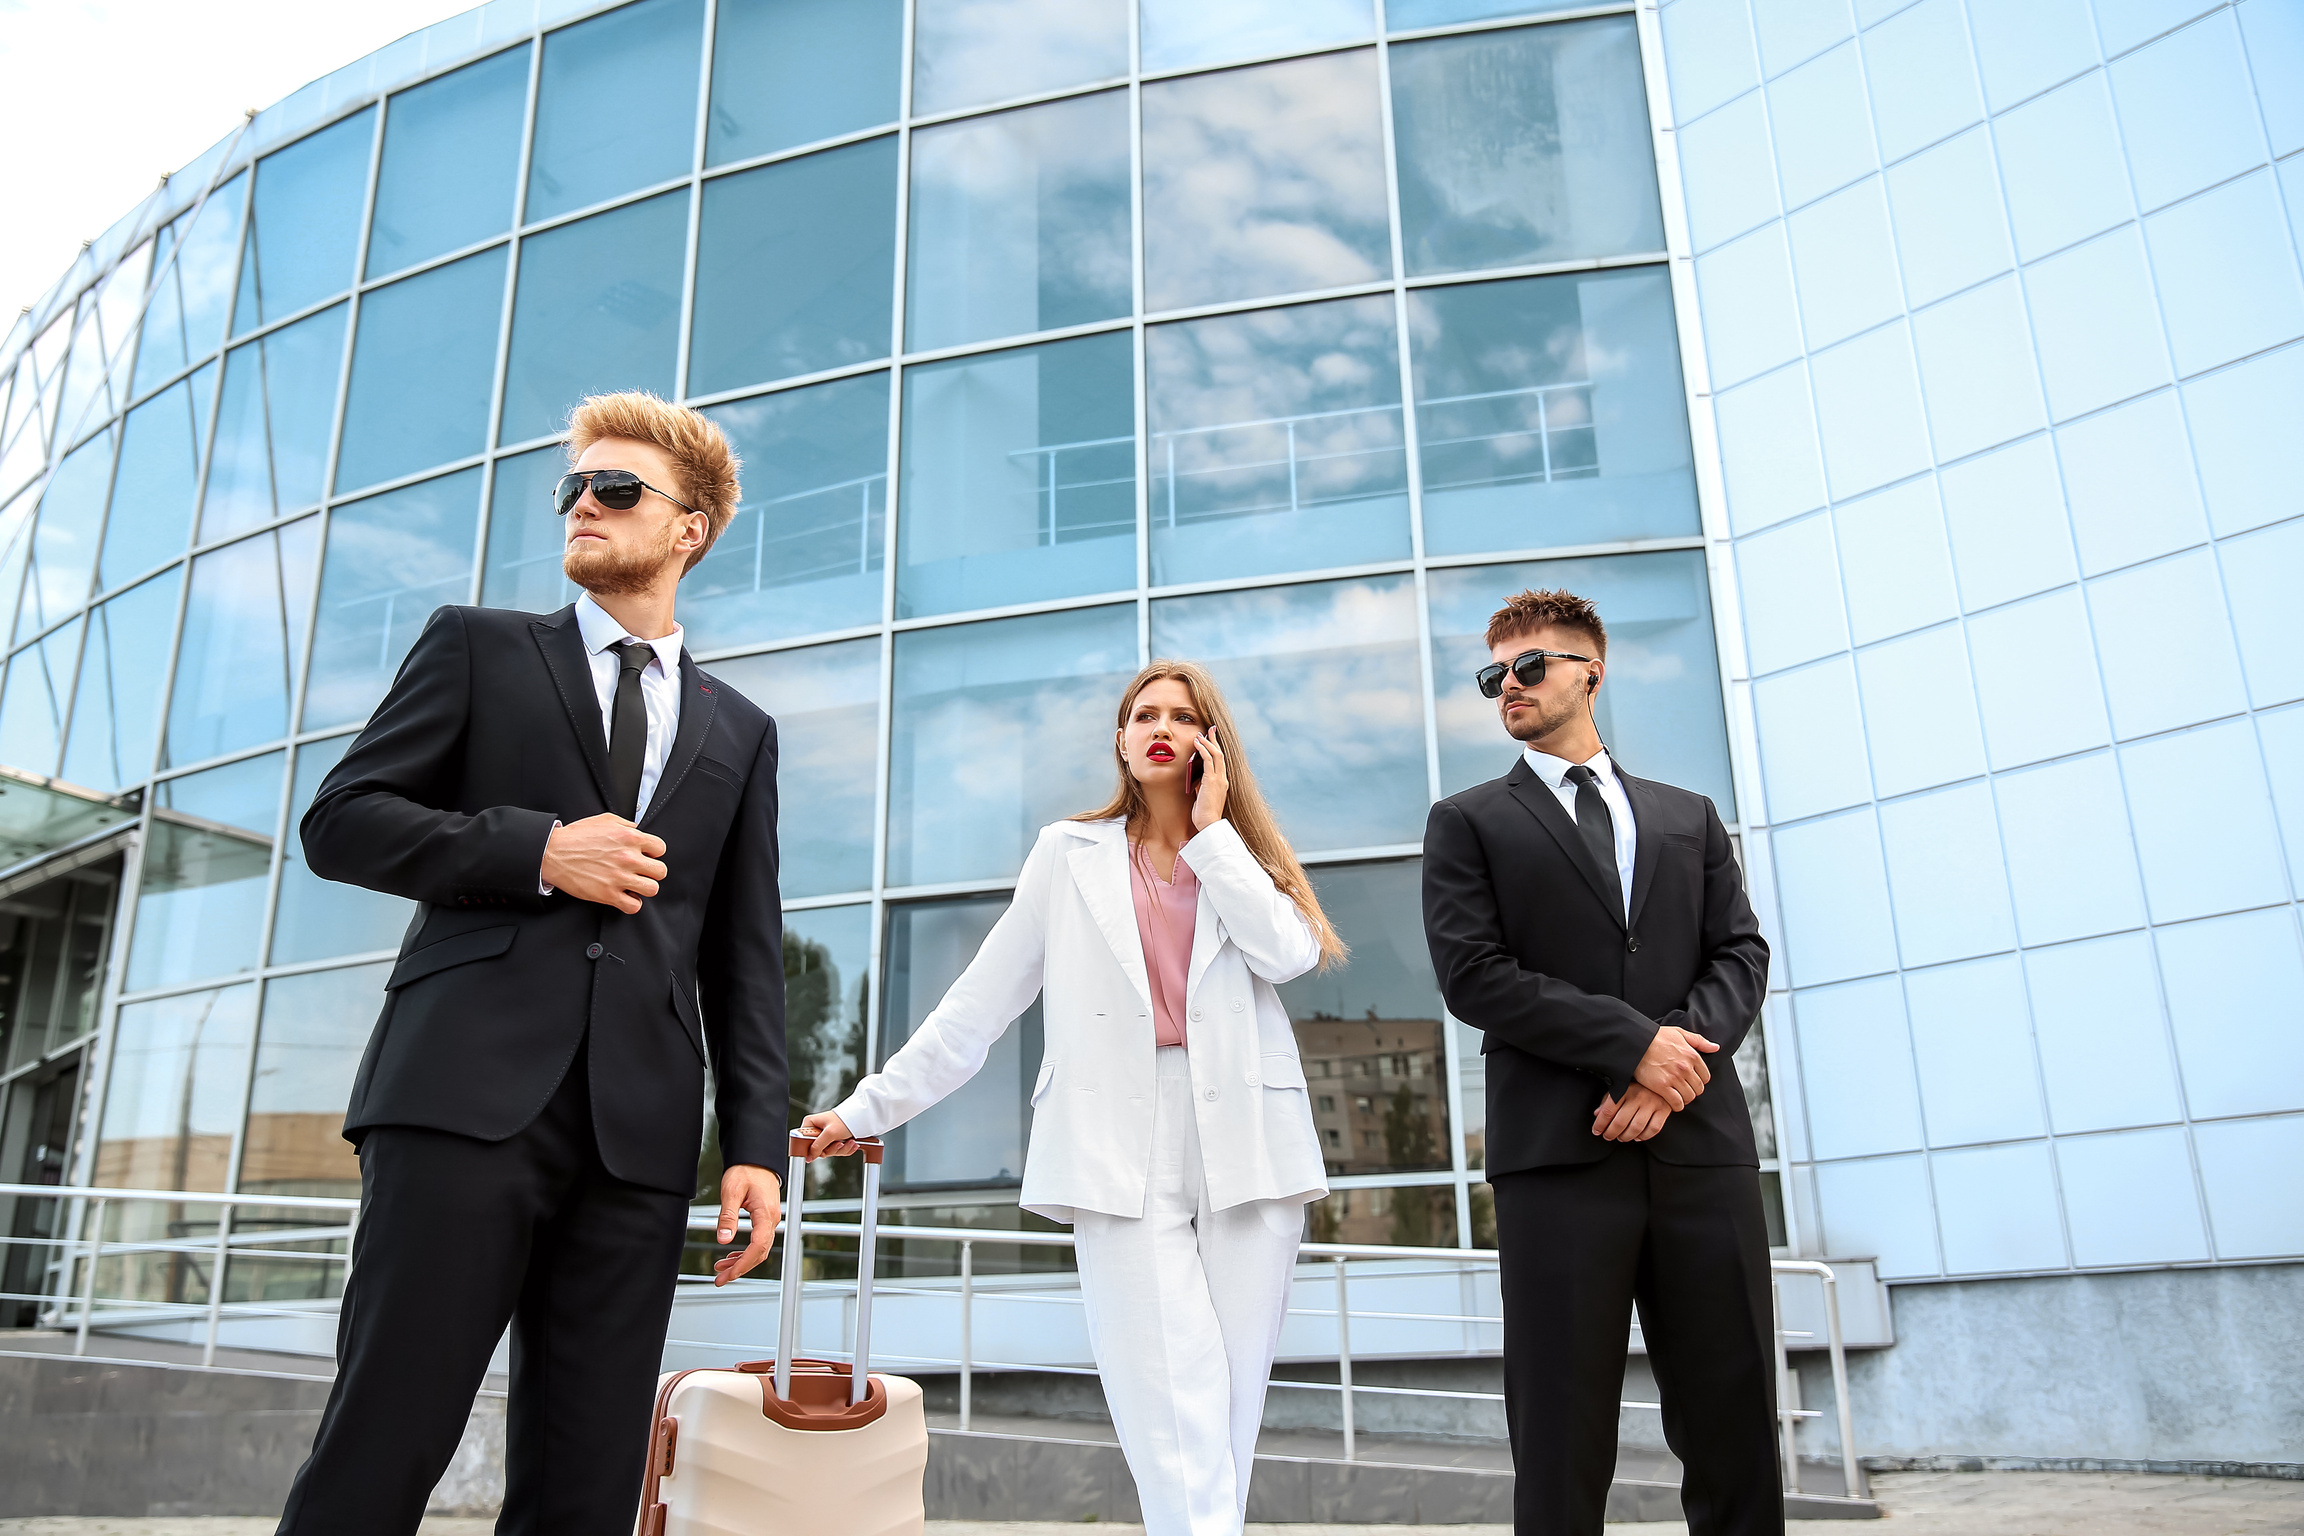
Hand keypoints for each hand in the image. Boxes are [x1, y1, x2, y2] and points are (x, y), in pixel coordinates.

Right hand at [542, 814, 667, 913]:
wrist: (553, 853)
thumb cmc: (575, 837)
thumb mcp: (604, 820)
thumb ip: (626, 824)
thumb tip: (638, 829)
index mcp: (630, 838)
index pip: (661, 848)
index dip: (654, 853)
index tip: (646, 856)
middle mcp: (628, 858)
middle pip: (660, 871)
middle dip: (652, 872)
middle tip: (641, 872)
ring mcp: (619, 877)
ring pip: (652, 889)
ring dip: (644, 888)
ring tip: (634, 885)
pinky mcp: (608, 894)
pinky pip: (634, 906)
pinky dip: (631, 903)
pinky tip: (624, 896)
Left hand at [712, 1164, 780, 1286]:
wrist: (756, 1159)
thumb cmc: (746, 1170)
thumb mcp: (731, 1192)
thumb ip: (727, 1217)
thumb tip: (723, 1240)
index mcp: (765, 1213)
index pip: (758, 1246)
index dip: (743, 1263)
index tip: (729, 1274)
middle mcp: (772, 1219)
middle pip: (760, 1253)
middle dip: (740, 1269)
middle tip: (720, 1279)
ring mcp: (770, 1220)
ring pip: (759, 1249)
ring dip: (741, 1262)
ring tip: (721, 1269)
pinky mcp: (765, 1219)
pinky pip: (758, 1242)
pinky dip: (745, 1252)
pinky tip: (732, 1257)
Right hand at [799, 1111, 858, 1158]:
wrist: (863, 1117)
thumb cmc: (846, 1120)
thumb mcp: (830, 1134)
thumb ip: (817, 1146)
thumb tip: (808, 1157)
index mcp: (811, 1124)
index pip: (804, 1142)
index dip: (813, 1149)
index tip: (823, 1150)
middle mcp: (816, 1130)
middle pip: (818, 1149)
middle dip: (833, 1149)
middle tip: (840, 1143)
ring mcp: (825, 1136)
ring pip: (828, 1151)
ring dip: (842, 1149)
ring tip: (850, 1141)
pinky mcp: (834, 1140)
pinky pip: (836, 1150)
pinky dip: (845, 1149)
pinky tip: (852, 1143)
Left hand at [1191, 731, 1228, 831]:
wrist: (1208, 823)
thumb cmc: (1203, 813)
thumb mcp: (1201, 796)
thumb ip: (1201, 785)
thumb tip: (1194, 776)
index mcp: (1222, 782)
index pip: (1220, 761)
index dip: (1216, 748)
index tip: (1211, 738)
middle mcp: (1223, 778)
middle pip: (1220, 753)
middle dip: (1214, 740)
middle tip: (1210, 729)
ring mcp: (1219, 779)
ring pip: (1215, 754)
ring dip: (1207, 742)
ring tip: (1200, 734)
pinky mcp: (1212, 780)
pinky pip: (1208, 760)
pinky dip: (1202, 749)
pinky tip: (1197, 743)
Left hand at [1593, 1084, 1673, 1141]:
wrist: (1661, 1079)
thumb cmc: (1638, 1085)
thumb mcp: (1620, 1088)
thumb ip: (1607, 1101)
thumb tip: (1597, 1114)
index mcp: (1624, 1089)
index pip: (1608, 1111)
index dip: (1600, 1124)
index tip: (1596, 1131)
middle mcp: (1638, 1096)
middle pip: (1620, 1122)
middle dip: (1611, 1133)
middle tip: (1607, 1137)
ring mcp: (1652, 1103)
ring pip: (1636, 1128)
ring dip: (1626, 1137)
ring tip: (1621, 1138)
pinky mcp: (1664, 1110)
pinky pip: (1653, 1129)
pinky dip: (1644, 1136)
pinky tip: (1637, 1137)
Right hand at [1632, 1024, 1718, 1109]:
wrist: (1635, 1042)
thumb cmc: (1655, 1037)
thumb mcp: (1679, 1033)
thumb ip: (1699, 1041)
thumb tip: (1715, 1047)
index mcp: (1692, 1055)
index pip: (1705, 1077)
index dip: (1698, 1081)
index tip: (1691, 1081)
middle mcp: (1685, 1068)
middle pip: (1698, 1089)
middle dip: (1692, 1091)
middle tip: (1683, 1090)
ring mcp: (1674, 1078)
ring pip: (1689, 1097)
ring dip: (1684, 1099)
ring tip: (1677, 1096)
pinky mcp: (1661, 1086)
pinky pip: (1676, 1103)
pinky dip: (1676, 1105)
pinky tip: (1672, 1102)